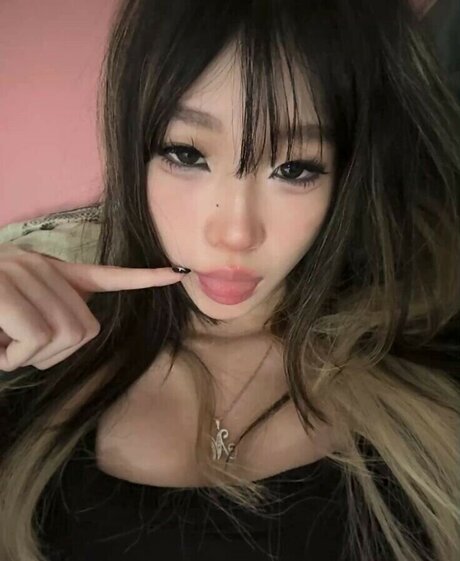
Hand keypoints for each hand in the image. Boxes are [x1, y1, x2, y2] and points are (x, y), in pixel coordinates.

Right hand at [0, 244, 186, 370]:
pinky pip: (40, 333)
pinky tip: (1, 349)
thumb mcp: (16, 320)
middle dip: (51, 354)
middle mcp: (36, 265)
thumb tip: (74, 331)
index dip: (142, 278)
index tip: (176, 273)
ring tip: (1, 344)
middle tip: (16, 349)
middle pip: (83, 328)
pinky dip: (19, 356)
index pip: (105, 275)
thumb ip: (50, 314)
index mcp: (47, 271)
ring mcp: (18, 274)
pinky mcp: (0, 292)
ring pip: (59, 337)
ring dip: (29, 357)